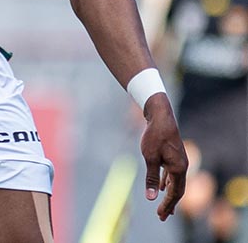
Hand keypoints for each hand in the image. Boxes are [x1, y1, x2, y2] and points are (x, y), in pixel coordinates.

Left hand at [140, 93, 186, 219]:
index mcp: (178, 169)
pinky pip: (173, 175)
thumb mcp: (150, 158)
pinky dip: (168, 183)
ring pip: (176, 183)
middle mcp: (183, 167)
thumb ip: (151, 178)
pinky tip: (162, 187)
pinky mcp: (175, 156)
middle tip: (162, 216)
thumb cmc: (154, 136)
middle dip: (170, 204)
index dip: (168, 205)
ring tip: (164, 206)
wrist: (160, 116)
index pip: (175, 193)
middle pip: (178, 191)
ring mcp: (180, 161)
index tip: (160, 215)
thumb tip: (151, 197)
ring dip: (170, 195)